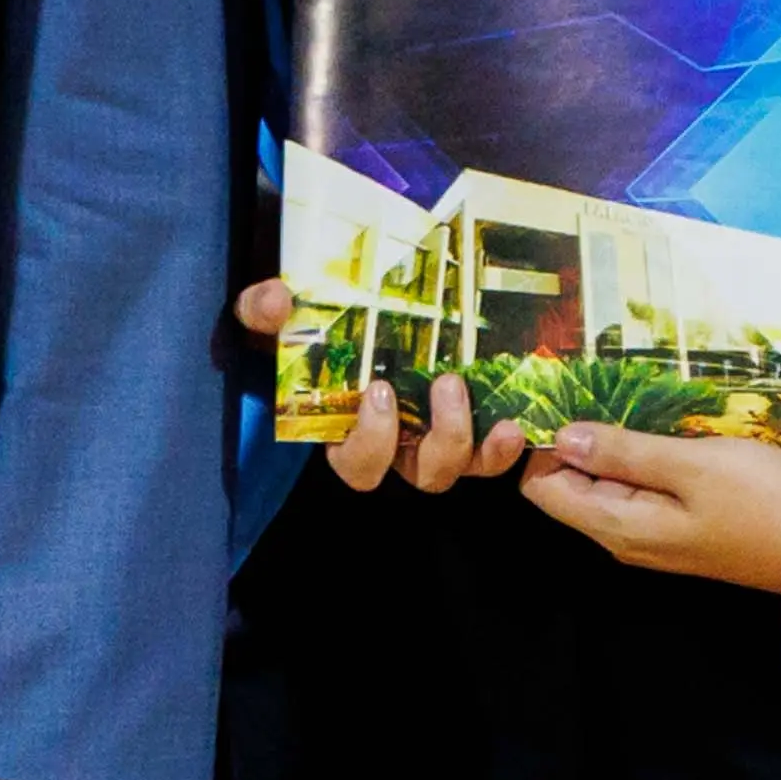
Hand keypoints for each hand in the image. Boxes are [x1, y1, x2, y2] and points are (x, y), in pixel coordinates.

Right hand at [240, 273, 532, 498]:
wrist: (356, 302)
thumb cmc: (311, 321)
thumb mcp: (279, 314)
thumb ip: (265, 311)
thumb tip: (273, 301)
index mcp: (347, 430)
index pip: (356, 465)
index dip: (370, 443)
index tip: (378, 392)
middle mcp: (396, 446)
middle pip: (421, 477)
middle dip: (439, 442)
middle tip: (446, 384)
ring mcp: (434, 437)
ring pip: (460, 468)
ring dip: (477, 445)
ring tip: (492, 407)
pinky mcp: (470, 423)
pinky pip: (491, 454)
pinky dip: (505, 448)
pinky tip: (516, 423)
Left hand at [519, 419, 780, 601]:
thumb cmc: (761, 500)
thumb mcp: (692, 466)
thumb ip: (624, 453)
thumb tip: (561, 436)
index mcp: (619, 527)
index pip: (543, 491)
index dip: (543, 448)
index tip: (563, 402)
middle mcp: (625, 540)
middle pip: (571, 489)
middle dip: (577, 443)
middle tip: (602, 390)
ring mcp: (653, 538)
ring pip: (607, 489)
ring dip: (612, 450)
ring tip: (636, 406)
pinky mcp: (678, 529)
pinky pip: (638, 493)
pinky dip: (640, 463)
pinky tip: (664, 435)